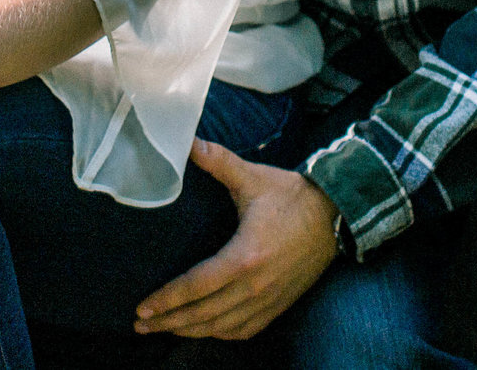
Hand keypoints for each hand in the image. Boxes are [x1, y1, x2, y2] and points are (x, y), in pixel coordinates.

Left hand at [134, 142, 338, 339]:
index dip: (168, 299)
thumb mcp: (253, 177)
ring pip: (222, 327)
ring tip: (163, 329)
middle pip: (204, 314)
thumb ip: (218, 161)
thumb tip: (187, 141)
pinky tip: (204, 330)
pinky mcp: (279, 305)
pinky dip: (220, 333)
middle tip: (141, 324)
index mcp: (246, 256)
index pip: (197, 286)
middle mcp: (256, 286)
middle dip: (169, 322)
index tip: (142, 307)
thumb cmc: (292, 195)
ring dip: (190, 332)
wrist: (335, 215)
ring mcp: (269, 300)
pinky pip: (244, 330)